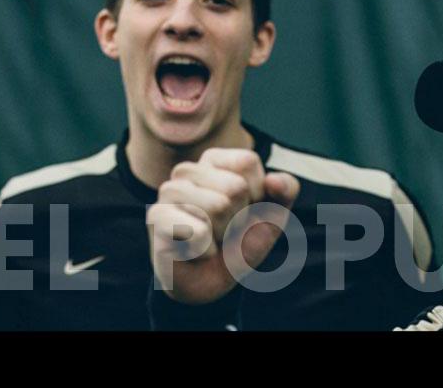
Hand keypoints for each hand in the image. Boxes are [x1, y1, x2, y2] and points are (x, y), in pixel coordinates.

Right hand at [147, 148, 299, 303]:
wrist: (213, 282)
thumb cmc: (241, 241)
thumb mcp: (273, 214)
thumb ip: (285, 191)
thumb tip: (275, 180)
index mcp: (215, 160)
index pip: (247, 162)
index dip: (257, 193)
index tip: (246, 209)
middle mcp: (188, 171)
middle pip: (235, 186)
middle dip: (240, 217)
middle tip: (226, 230)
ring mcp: (169, 192)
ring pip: (218, 206)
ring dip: (223, 234)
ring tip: (212, 239)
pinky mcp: (157, 218)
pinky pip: (198, 231)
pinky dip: (207, 250)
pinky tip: (197, 251)